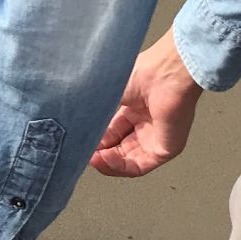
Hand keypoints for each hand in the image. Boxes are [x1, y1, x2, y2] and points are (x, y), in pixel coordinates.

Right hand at [90, 29, 203, 176]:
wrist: (166, 73)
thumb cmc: (143, 72)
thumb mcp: (106, 93)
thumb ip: (92, 112)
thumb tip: (74, 124)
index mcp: (133, 108)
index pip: (110, 133)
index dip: (94, 140)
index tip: (79, 142)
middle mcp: (145, 124)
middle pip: (118, 149)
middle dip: (98, 154)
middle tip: (83, 153)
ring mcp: (156, 137)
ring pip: (127, 161)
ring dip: (106, 164)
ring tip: (91, 159)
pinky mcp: (166, 149)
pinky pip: (140, 166)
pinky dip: (120, 166)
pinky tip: (104, 158)